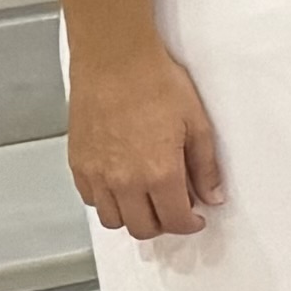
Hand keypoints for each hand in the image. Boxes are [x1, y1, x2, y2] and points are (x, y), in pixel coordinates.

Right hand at [65, 39, 221, 242]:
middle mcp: (124, 182)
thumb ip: (205, 166)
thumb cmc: (156, 85)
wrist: (114, 62)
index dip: (188, 225)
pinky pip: (91, 199)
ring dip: (133, 217)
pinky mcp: (78, 165)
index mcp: (158, 173)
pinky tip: (123, 184)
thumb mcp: (197, 123)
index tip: (195, 219)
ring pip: (113, 220)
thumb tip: (212, 196)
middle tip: (174, 209)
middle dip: (163, 225)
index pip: (174, 220)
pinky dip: (108, 201)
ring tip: (148, 198)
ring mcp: (97, 175)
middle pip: (141, 228)